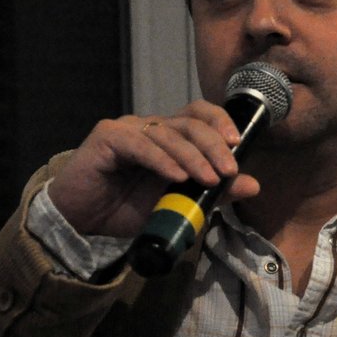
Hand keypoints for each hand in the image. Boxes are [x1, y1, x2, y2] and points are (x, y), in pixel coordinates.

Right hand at [47, 101, 259, 237]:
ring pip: (168, 134)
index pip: (199, 115)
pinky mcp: (106, 137)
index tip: (238, 144)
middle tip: (229, 171)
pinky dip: (161, 160)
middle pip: (189, 123)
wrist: (83, 221)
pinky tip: (176, 176)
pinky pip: (140, 144)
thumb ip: (215, 193)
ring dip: (192, 157)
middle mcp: (150, 127)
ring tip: (208, 179)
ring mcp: (128, 129)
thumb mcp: (180, 204)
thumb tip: (254, 185)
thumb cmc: (128, 209)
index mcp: (170, 136)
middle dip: (214, 145)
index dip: (220, 122)